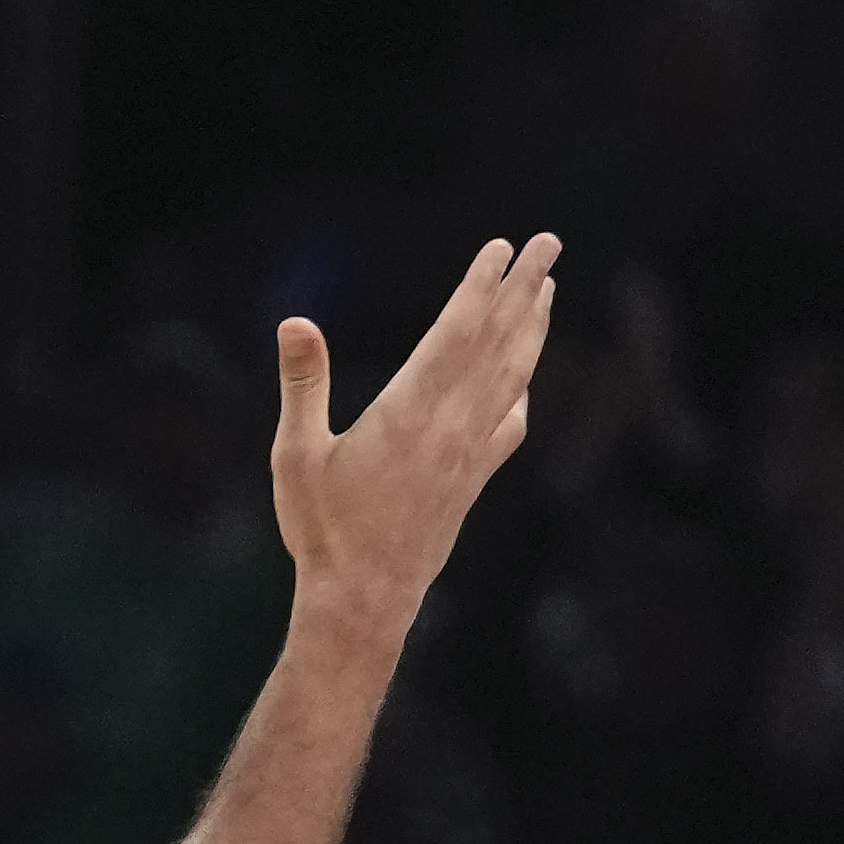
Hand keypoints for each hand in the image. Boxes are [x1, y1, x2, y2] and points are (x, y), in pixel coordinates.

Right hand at [272, 234, 565, 653]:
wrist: (366, 599)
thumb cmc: (324, 529)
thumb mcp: (297, 454)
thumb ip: (303, 384)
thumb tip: (295, 322)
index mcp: (410, 412)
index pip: (457, 332)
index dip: (481, 286)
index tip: (503, 248)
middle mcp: (451, 426)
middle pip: (497, 342)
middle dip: (525, 288)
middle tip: (549, 243)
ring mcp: (469, 454)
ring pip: (512, 377)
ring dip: (532, 329)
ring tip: (548, 290)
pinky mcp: (472, 481)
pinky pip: (509, 424)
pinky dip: (521, 390)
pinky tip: (524, 378)